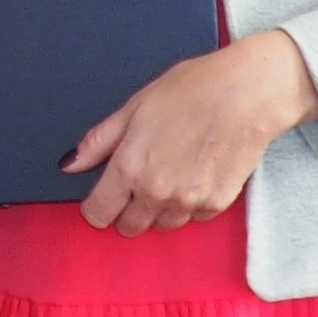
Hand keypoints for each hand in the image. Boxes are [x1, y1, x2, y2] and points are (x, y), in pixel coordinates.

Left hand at [68, 33, 317, 235]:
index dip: (97, 204)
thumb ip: (99, 141)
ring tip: (172, 171)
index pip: (97, 213)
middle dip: (128, 208)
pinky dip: (190, 204)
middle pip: (129, 226)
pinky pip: (193, 218)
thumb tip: (69, 164)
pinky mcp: (216, 204)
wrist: (248, 93)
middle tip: (141, 178)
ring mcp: (188, 202)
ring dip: (159, 208)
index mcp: (129, 167)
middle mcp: (156, 192)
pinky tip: (196, 173)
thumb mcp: (135, 107)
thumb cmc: (192, 90)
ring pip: (161, 225)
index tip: (104, 194)